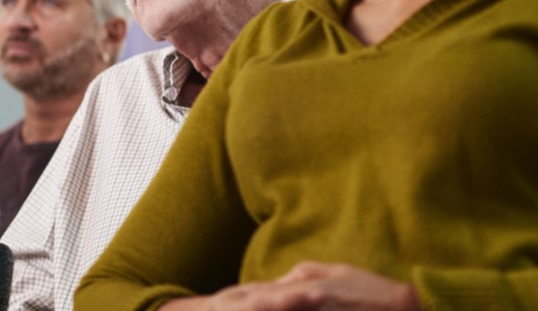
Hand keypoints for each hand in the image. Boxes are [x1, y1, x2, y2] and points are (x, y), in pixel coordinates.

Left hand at [158, 262, 418, 310]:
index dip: (213, 304)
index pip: (241, 296)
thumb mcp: (325, 282)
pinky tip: (249, 305)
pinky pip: (284, 301)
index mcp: (289, 286)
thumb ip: (297, 284)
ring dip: (230, 304)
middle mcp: (290, 287)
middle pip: (239, 297)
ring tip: (207, 307)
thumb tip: (273, 290)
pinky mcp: (316, 295)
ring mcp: (302, 291)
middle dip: (212, 306)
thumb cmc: (368, 298)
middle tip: (183, 310)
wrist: (408, 303)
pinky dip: (265, 303)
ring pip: (254, 299)